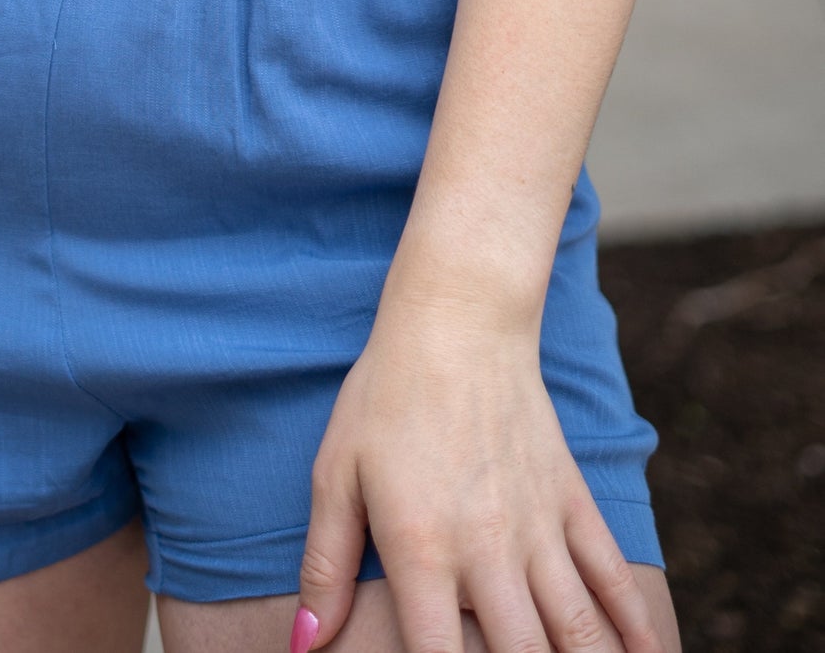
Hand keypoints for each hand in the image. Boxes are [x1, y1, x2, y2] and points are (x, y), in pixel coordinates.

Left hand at [294, 306, 665, 652]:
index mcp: (422, 551)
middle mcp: (487, 551)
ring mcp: (538, 528)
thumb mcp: (336, 474)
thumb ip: (325, 566)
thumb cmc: (384, 396)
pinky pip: (612, 578)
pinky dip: (636, 627)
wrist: (457, 319)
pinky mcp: (572, 500)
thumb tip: (302, 645)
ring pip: (578, 632)